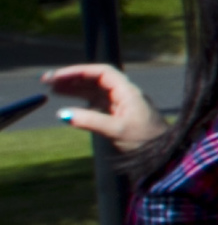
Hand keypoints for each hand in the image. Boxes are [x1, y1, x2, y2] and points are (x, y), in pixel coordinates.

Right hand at [44, 63, 165, 153]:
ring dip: (73, 88)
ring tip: (51, 89)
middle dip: (71, 78)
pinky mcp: (117, 114)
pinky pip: (95, 102)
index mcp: (127, 91)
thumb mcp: (116, 130)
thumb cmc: (145, 140)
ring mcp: (120, 103)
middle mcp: (123, 93)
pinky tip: (67, 104)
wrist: (163, 153)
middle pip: (95, 79)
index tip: (58, 76)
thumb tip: (62, 115)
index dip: (79, 71)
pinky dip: (80, 101)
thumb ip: (90, 121)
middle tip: (47, 80)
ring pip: (93, 90)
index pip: (101, 72)